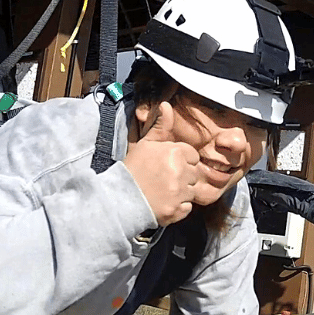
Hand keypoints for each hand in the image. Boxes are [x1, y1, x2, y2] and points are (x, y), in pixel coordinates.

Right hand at [124, 102, 199, 226]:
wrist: (119, 198)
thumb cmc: (133, 170)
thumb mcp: (145, 144)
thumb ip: (160, 126)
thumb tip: (166, 104)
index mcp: (175, 152)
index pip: (192, 156)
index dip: (181, 161)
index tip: (167, 167)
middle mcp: (180, 171)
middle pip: (194, 174)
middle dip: (182, 177)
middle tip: (163, 180)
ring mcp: (179, 192)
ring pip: (191, 192)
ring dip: (181, 193)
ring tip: (162, 192)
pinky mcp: (177, 210)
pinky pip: (187, 208)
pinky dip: (178, 208)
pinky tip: (164, 203)